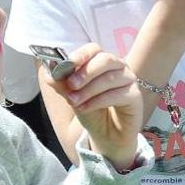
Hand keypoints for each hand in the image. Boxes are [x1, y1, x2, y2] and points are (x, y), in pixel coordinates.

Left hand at [49, 45, 144, 169]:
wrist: (106, 135)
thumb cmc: (92, 111)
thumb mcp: (72, 96)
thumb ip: (62, 83)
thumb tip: (49, 72)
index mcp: (102, 62)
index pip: (93, 49)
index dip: (80, 55)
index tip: (66, 65)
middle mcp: (118, 67)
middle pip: (105, 59)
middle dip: (86, 72)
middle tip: (71, 85)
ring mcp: (129, 80)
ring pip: (111, 77)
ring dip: (89, 90)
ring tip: (73, 101)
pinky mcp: (135, 96)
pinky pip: (118, 94)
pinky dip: (99, 101)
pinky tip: (85, 108)